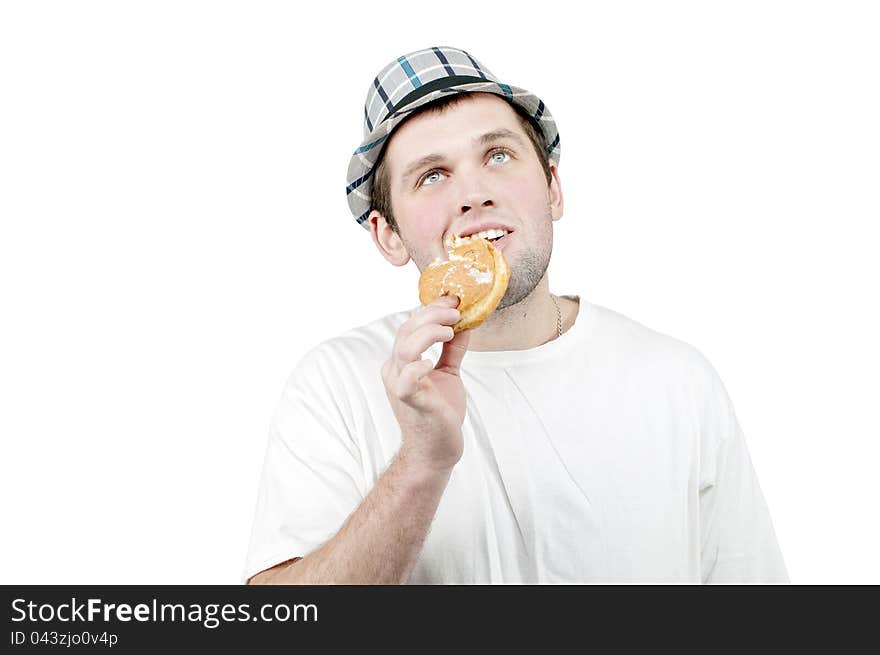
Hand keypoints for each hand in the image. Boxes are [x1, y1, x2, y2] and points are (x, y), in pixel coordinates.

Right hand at [381, 295, 470, 472]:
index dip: (431, 309)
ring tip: (450, 331)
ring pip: (406, 347)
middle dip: (433, 315)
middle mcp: (395, 370)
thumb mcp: (448, 373)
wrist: (436, 451)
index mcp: (401, 361)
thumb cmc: (440, 413)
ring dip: (429, 333)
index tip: (453, 300)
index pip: (411, 325)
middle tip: (456, 312)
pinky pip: (407, 378)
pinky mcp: (410, 400)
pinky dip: (419, 365)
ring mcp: (399, 385)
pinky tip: (433, 363)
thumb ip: (453, 349)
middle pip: (407, 330)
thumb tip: (466, 323)